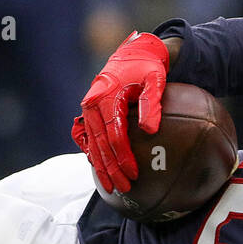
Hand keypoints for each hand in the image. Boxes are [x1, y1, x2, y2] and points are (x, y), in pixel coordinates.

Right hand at [71, 31, 168, 193]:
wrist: (133, 55)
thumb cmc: (147, 68)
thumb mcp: (155, 80)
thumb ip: (151, 104)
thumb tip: (150, 131)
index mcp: (106, 97)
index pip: (115, 135)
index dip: (124, 156)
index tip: (134, 173)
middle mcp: (92, 105)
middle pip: (100, 144)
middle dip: (111, 169)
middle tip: (123, 188)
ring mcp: (88, 110)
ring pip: (92, 144)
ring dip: (101, 167)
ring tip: (110, 187)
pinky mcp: (90, 113)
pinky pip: (88, 138)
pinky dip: (93, 155)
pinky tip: (100, 171)